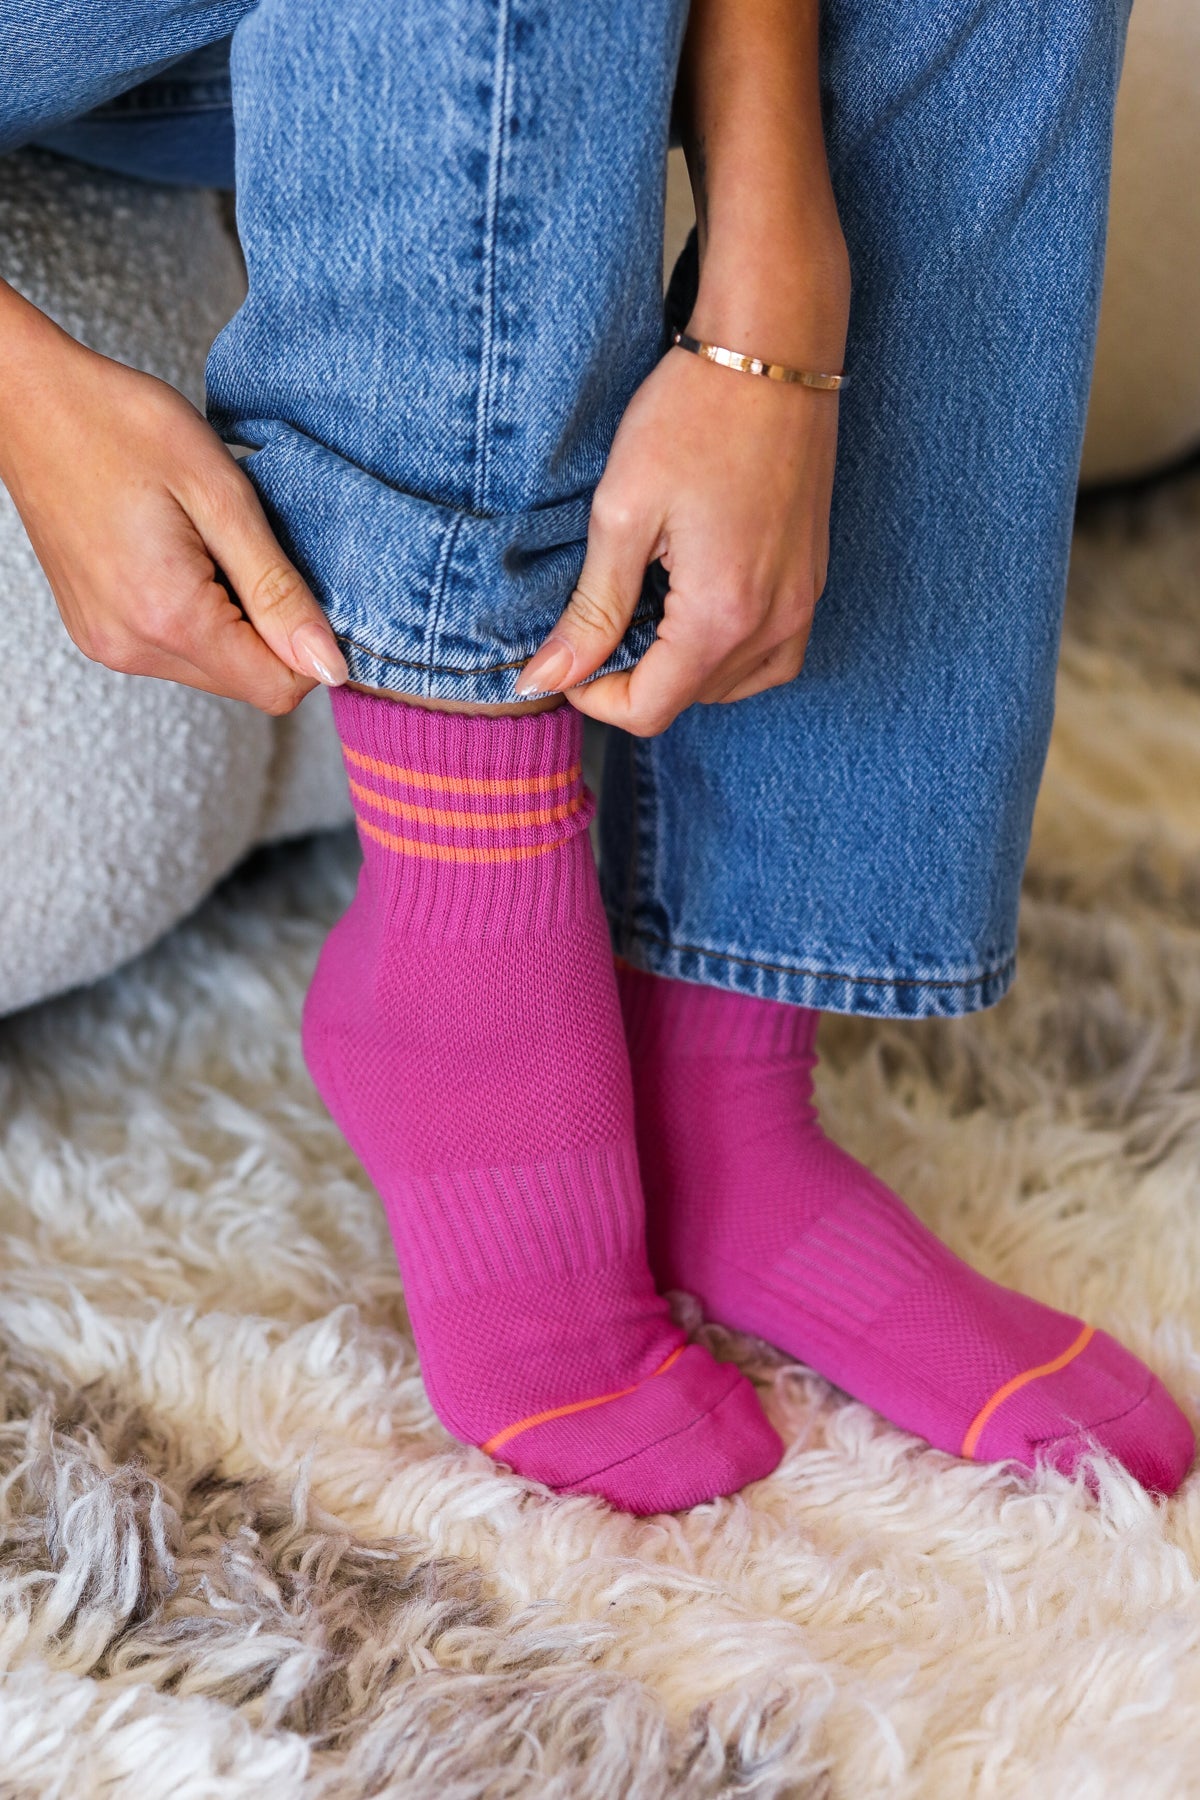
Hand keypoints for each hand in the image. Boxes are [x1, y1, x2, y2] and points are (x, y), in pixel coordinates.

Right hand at [0, 283, 347, 713]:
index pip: (277, 687)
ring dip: (235, 621)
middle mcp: (132, 647)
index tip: (302, 584)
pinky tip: (183, 555)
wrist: (31, 402)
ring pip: (214, 669)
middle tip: (248, 550)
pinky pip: (176, 650)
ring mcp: (109, 644)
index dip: (310, 646)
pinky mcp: (98, 632)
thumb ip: (278, 589)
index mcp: (168, 616)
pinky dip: (200, 616)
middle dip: (271, 631)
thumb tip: (329, 664)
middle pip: (246, 684)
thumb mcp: (222, 496)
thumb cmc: (121, 425)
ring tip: (208, 545)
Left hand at [514, 318, 841, 734]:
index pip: (650, 708)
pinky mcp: (812, 580)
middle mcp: (774, 623)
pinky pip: (772, 656)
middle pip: (690, 700)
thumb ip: (591, 609)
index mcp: (722, 615)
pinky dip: (728, 655)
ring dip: (680, 669)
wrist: (773, 349)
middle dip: (634, 678)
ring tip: (643, 612)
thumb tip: (547, 678)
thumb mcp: (621, 513)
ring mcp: (802, 604)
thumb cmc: (695, 414)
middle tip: (596, 621)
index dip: (594, 698)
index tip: (565, 659)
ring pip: (733, 686)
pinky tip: (695, 614)